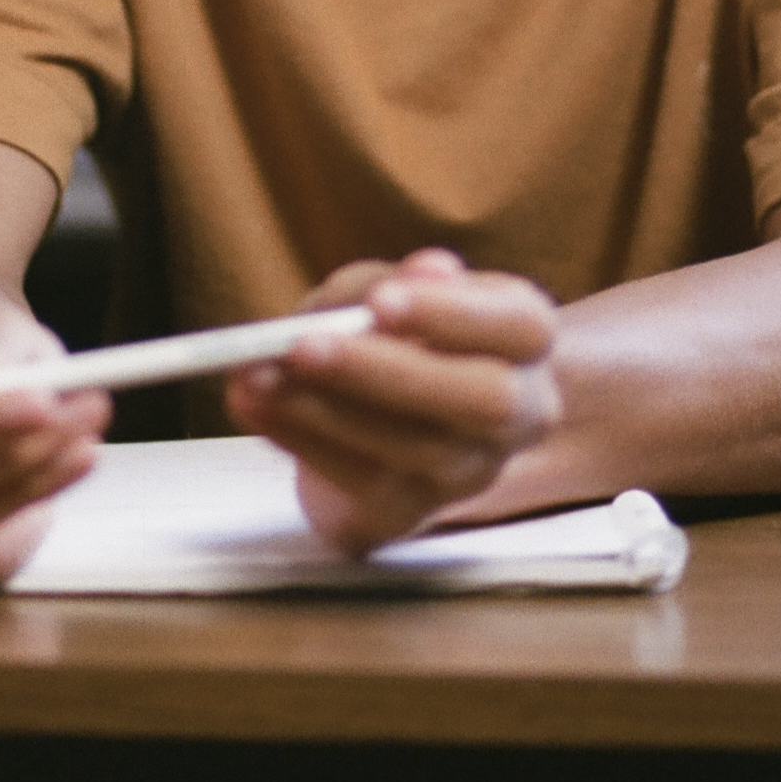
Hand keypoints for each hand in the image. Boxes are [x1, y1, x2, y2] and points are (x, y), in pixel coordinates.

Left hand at [226, 249, 559, 554]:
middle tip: (303, 346)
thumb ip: (395, 278)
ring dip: (325, 411)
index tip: (379, 299)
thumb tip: (428, 269)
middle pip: (482, 400)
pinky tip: (255, 407)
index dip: (451, 315)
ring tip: (256, 376)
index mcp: (525, 338)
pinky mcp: (413, 512)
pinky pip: (364, 485)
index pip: (516, 325)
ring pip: (417, 450)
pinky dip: (301, 441)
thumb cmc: (395, 332)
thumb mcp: (389, 288)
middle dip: (388, 372)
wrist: (388, 414)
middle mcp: (518, 412)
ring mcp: (470, 471)